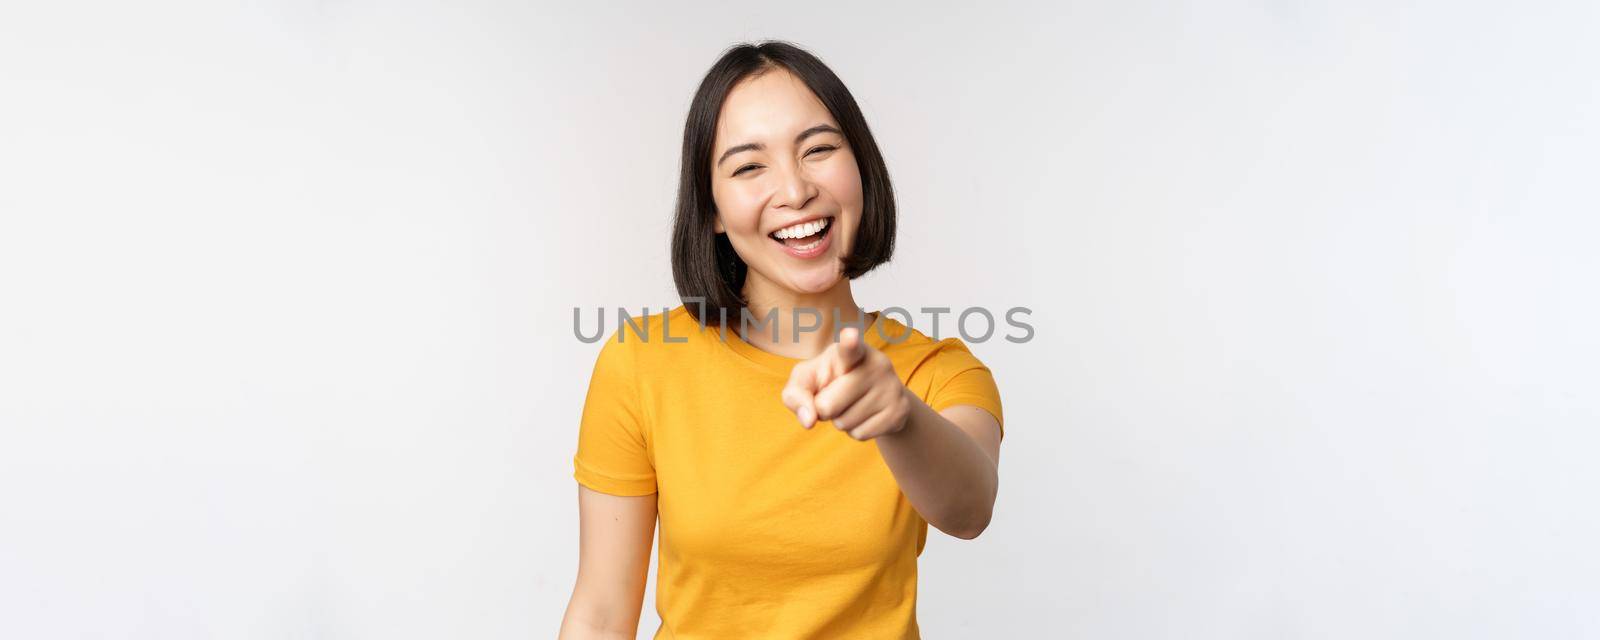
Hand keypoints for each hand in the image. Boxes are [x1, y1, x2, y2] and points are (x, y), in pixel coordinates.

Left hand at [780, 327, 912, 440]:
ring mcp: (891, 388)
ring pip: (844, 423)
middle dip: (823, 409)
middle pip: (827, 405)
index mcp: (852, 351)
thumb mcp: (807, 380)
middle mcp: (876, 364)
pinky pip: (860, 434)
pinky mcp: (899, 411)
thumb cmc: (831, 382)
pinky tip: (864, 415)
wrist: (876, 395)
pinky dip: (854, 431)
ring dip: (840, 421)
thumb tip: (809, 420)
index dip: (849, 342)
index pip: (849, 348)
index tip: (849, 336)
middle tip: (834, 397)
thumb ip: (795, 394)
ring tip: (852, 404)